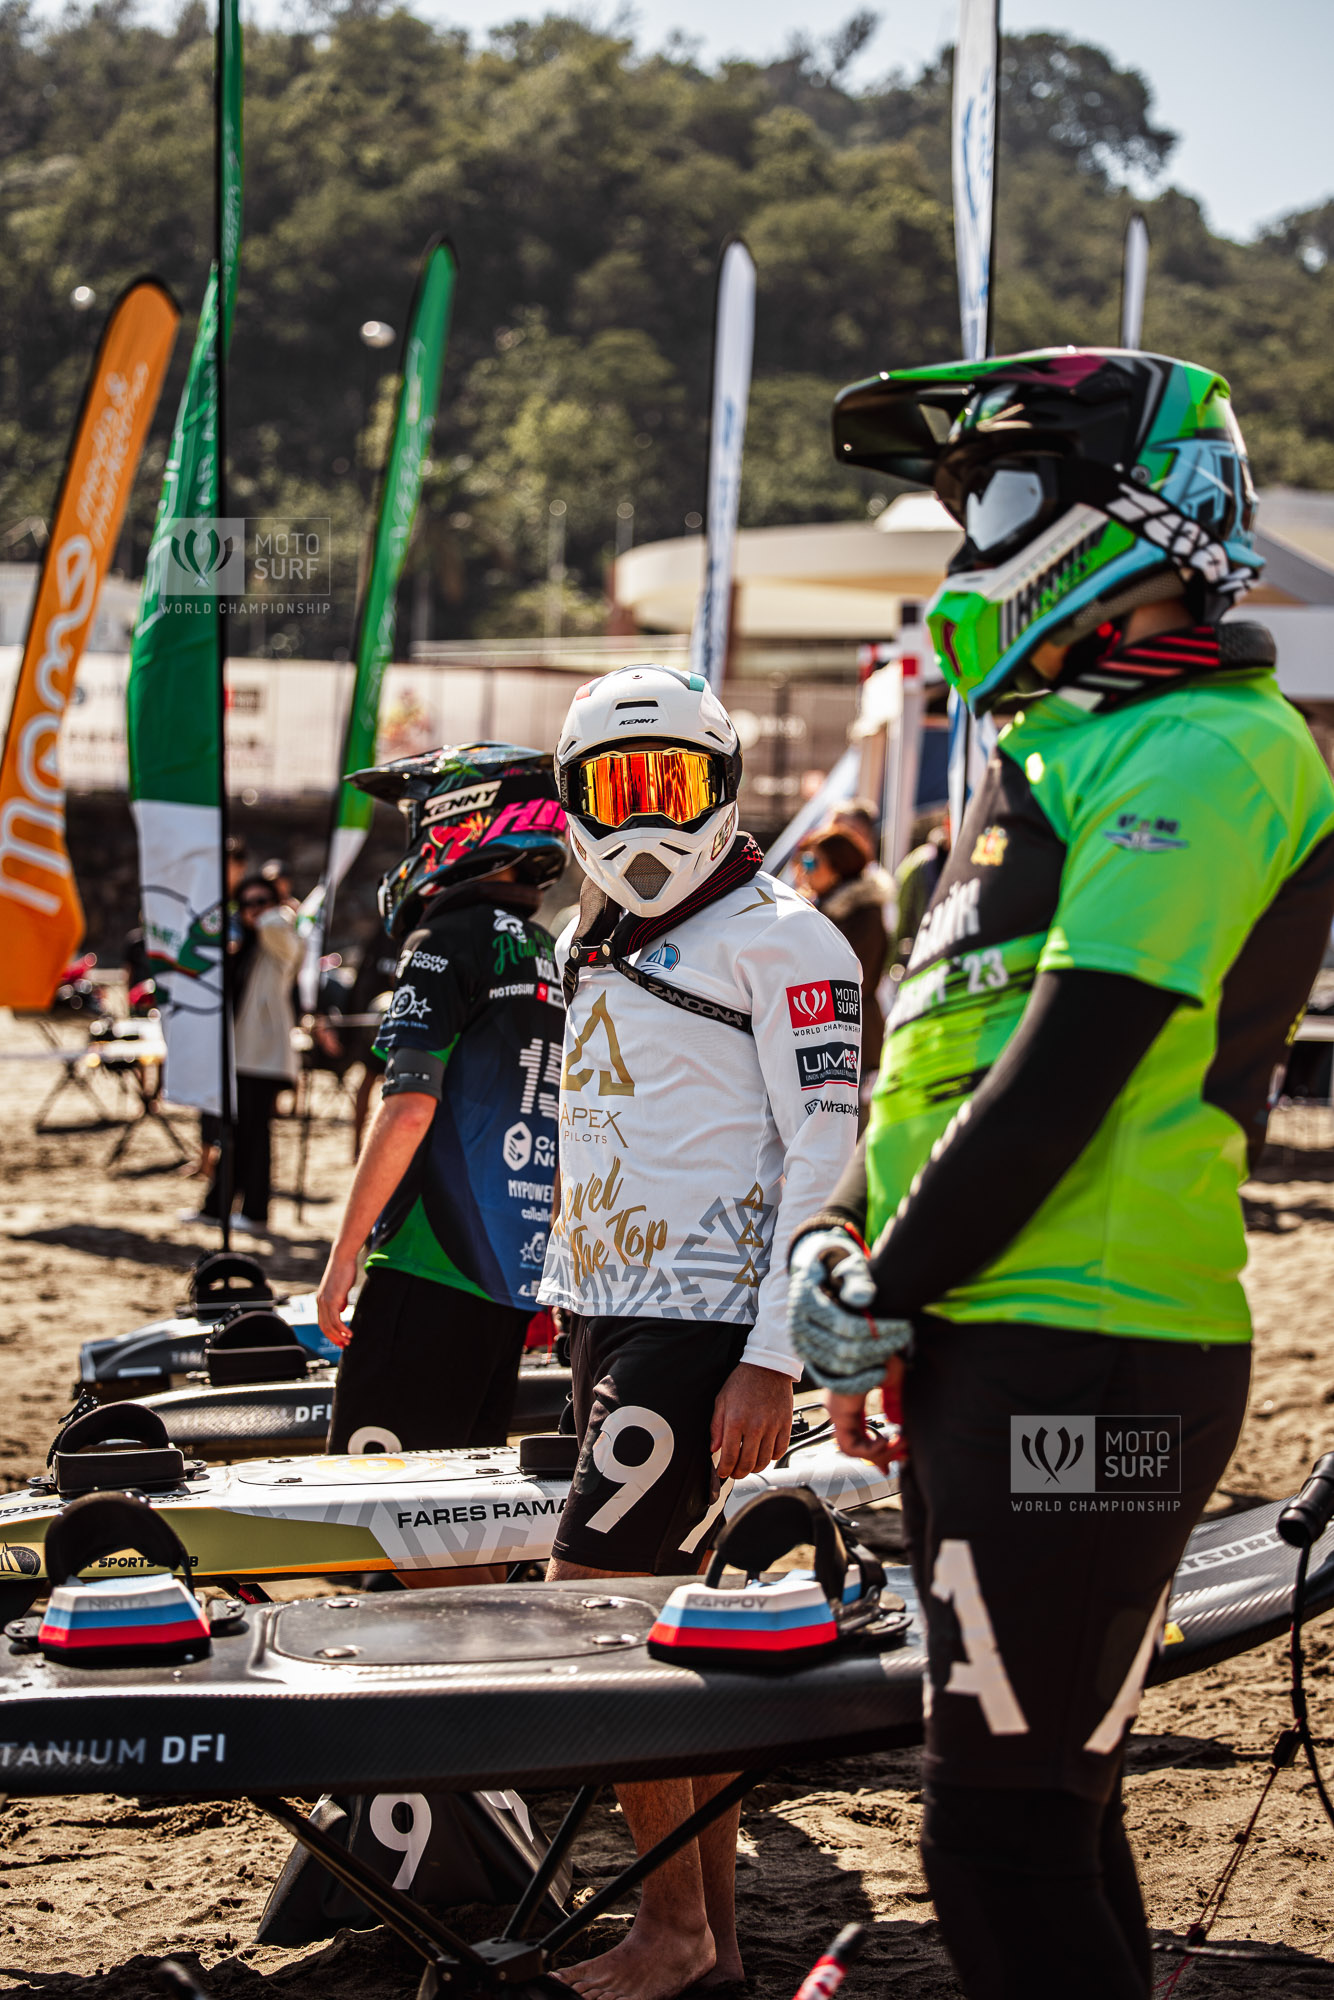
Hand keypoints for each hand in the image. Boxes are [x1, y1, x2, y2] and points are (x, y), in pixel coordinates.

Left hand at [316, 1246, 357, 1347]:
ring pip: (329, 1325)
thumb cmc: (344, 1270)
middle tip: (344, 1345)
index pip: (323, 1322)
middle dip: (334, 1338)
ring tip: (348, 1341)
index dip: (330, 1333)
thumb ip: (341, 1299)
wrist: (342, 1258)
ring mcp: (325, 1301)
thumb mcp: (341, 1288)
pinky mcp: (332, 1299)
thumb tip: (342, 1309)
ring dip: (339, 1336)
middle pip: (324, 1327)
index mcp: (321, 1300)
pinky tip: (349, 1333)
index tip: (339, 1340)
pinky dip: (342, 1329)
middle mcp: (320, 1302)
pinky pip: (335, 1319)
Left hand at [710, 1362, 793, 1481]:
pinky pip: (780, 1450)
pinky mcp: (785, 1424)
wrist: (767, 1366)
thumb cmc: (743, 1381)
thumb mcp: (722, 1400)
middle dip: (739, 1473)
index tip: (723, 1472)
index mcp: (736, 1421)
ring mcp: (772, 1426)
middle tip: (735, 1473)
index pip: (730, 1456)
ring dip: (755, 1468)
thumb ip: (716, 1426)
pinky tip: (765, 1454)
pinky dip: (772, 1457)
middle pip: (748, 1463)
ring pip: (765, 1461)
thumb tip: (714, 1448)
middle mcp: (755, 1426)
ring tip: (749, 1466)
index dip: (725, 1469)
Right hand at [787, 1228, 912, 1393]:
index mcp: (804, 1300)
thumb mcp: (848, 1265)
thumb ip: (856, 1278)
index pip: (843, 1325)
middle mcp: (797, 1327)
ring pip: (840, 1367)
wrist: (820, 1279)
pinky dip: (858, 1382)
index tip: (904, 1324)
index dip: (878, 1329)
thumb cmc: (840, 1270)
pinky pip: (833, 1382)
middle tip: (906, 1336)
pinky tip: (881, 1372)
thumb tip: (864, 1300)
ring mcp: (802, 1346)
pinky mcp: (810, 1361)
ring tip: (897, 1347)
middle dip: (881, 1345)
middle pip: (843, 1349)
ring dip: (873, 1361)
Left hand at [827, 1357, 907, 1471]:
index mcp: (851, 1399)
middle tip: (903, 1455)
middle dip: (884, 1455)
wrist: (868, 1334)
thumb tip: (897, 1423)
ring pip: (853, 1449)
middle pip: (857, 1446)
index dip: (879, 1449)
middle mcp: (842, 1408)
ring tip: (899, 1441)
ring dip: (880, 1452)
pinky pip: (851, 1446)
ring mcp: (839, 1411)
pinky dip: (871, 1449)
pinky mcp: (840, 1413)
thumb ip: (893, 1402)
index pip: (861, 1434)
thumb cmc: (878, 1348)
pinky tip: (885, 1439)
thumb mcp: (891, 1378)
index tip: (897, 1455)